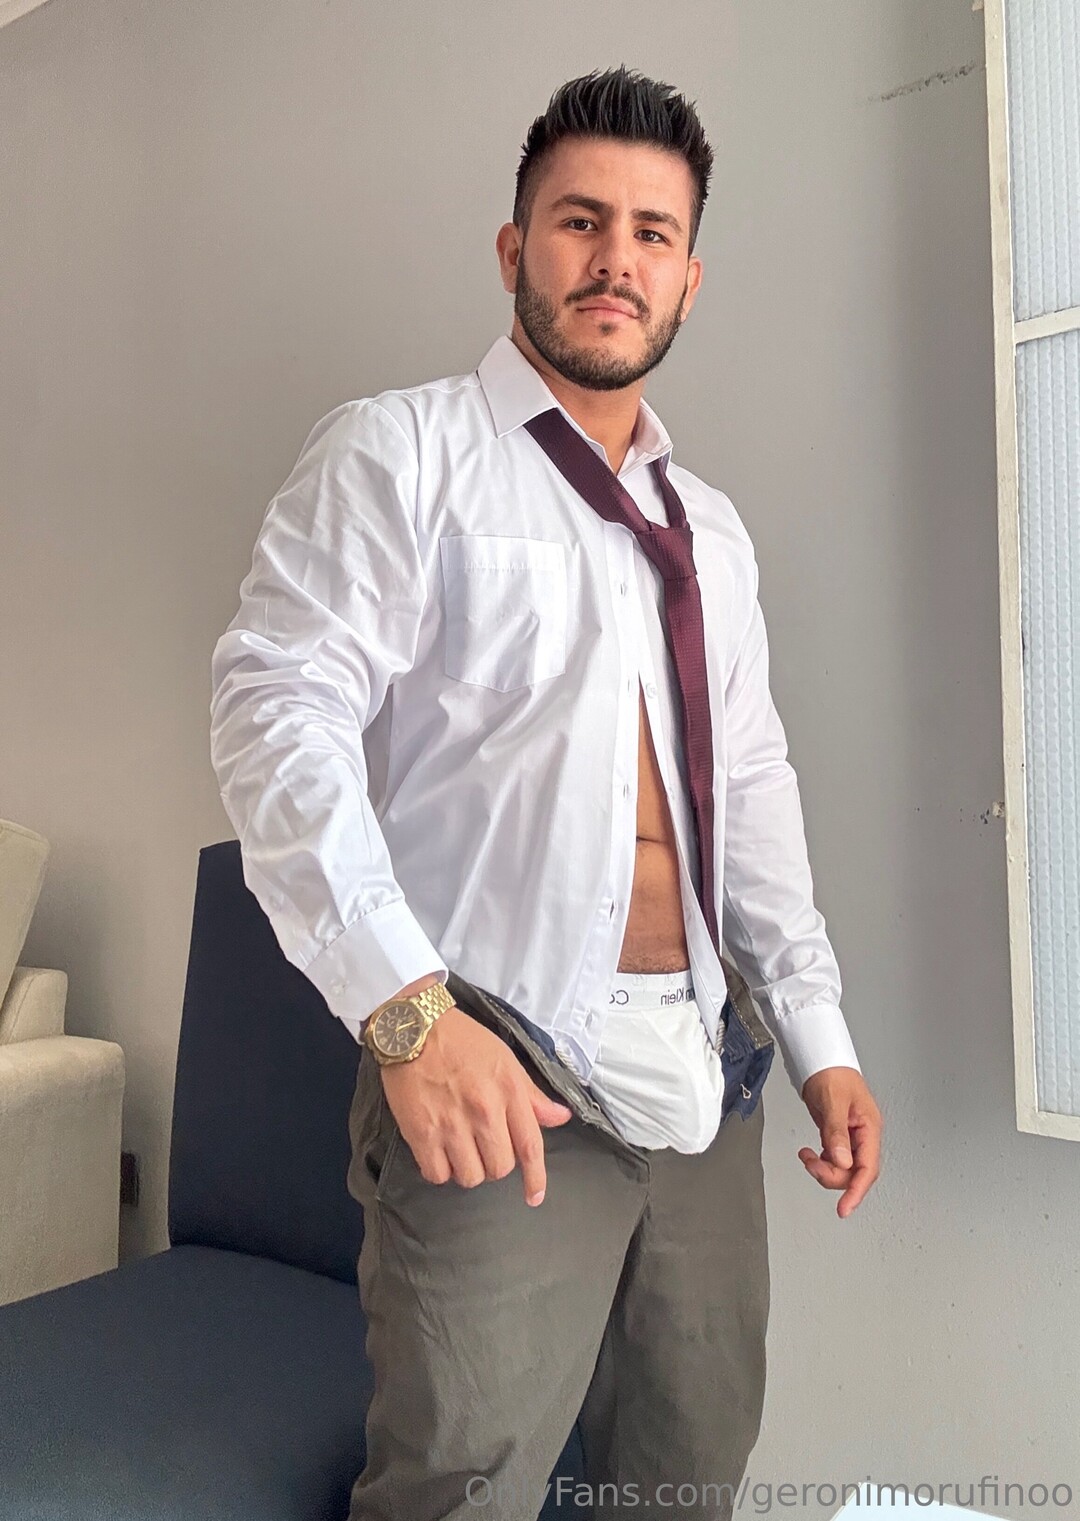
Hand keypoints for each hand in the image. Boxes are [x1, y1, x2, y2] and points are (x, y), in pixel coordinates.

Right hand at [378, 1004, 573, 1206]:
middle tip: (483, 1146)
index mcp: (508, 1092)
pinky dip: (440, 1169)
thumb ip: (532, 1095)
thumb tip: (561, 1117)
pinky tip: (438, 1152)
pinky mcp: (421, 1133)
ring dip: (467, 1169)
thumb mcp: (505, 1060)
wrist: (414, 1026)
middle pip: (500, 1168)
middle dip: (494, 1164)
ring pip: (470, 1176)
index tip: (534, 1197)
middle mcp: (484, 1112)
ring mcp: (452, 1124)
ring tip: (459, 1148)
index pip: (530, 1146)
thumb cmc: (461, 1040)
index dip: (536, 1178)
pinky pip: (437, 1174)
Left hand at [797, 1066, 881, 1218]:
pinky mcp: (839, 1135)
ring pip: (842, 1168)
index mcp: (869, 1127)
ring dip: (823, 1168)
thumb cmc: (832, 1073)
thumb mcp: (833, 1102)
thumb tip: (842, 1161)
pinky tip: (809, 1154)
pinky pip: (834, 1159)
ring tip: (806, 1156)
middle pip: (854, 1172)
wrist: (821, 1059)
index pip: (868, 1168)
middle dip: (831, 1174)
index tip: (845, 1208)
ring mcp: (851, 1136)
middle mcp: (863, 1135)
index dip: (857, 1191)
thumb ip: (837, 1133)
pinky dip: (821, 1161)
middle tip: (810, 1163)